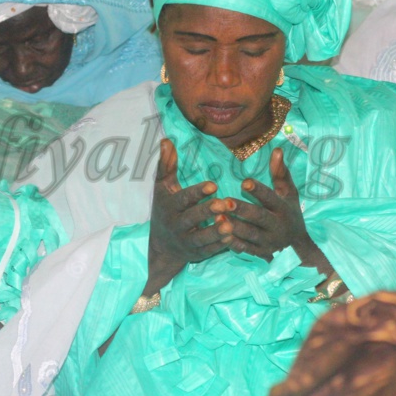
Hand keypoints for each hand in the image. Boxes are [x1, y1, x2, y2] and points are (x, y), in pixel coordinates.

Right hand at [146, 139, 236, 294]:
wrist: (162, 245)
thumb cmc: (166, 208)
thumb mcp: (163, 187)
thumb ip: (167, 165)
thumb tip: (166, 141)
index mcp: (170, 206)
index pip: (183, 199)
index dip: (196, 193)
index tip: (212, 185)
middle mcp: (176, 225)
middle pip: (191, 219)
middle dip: (207, 212)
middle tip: (223, 204)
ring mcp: (186, 241)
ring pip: (201, 238)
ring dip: (215, 232)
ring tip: (231, 225)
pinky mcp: (196, 254)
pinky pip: (208, 251)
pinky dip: (219, 246)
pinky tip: (233, 239)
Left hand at [228, 148, 329, 273]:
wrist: (297, 247)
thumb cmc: (289, 213)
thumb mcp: (288, 193)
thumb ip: (280, 173)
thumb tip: (277, 150)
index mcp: (283, 208)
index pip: (271, 198)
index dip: (259, 191)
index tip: (245, 182)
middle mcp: (277, 225)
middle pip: (259, 217)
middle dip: (243, 210)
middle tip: (225, 201)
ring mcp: (268, 241)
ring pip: (250, 234)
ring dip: (234, 227)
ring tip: (217, 218)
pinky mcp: (260, 253)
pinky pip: (245, 249)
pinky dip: (233, 244)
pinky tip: (220, 236)